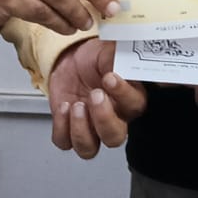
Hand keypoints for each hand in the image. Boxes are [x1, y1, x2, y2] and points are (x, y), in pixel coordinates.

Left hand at [47, 38, 146, 158]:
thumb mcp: (111, 50)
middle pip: (115, 137)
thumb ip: (124, 54)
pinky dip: (62, 128)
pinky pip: (65, 142)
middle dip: (103, 119)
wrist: (73, 60)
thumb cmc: (96, 57)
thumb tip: (133, 49)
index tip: (111, 77)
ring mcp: (90, 127)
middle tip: (95, 95)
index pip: (136, 106)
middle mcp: (113, 118)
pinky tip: (64, 107)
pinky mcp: (69, 128)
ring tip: (76, 105)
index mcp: (129, 98)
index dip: (124, 95)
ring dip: (81, 131)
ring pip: (89, 149)